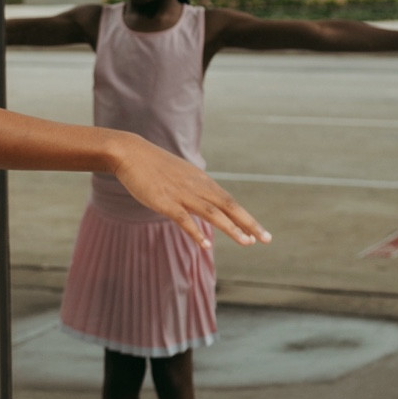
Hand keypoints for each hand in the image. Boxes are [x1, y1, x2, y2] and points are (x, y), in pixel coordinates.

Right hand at [110, 135, 269, 251]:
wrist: (130, 153)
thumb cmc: (154, 165)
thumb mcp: (181, 175)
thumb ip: (194, 188)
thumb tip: (203, 202)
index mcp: (202, 181)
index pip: (230, 202)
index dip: (246, 218)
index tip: (261, 233)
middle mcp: (198, 187)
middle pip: (229, 206)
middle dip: (249, 223)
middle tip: (267, 239)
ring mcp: (182, 195)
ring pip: (212, 213)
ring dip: (231, 228)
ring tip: (247, 243)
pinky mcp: (165, 202)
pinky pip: (184, 219)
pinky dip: (196, 232)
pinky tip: (207, 245)